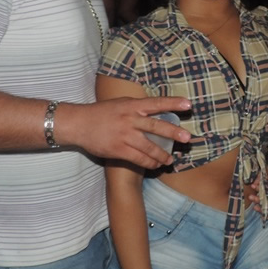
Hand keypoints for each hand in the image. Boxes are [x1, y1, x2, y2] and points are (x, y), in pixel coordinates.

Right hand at [63, 97, 191, 168]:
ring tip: (170, 159)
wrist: (79, 124)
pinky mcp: (118, 149)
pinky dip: (149, 163)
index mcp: (132, 106)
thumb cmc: (101, 113)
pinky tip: (155, 165)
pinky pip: (139, 158)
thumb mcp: (121, 103)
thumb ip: (137, 106)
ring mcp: (125, 135)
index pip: (156, 103)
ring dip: (162, 154)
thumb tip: (156, 107)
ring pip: (149, 147)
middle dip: (174, 133)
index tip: (188, 105)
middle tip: (187, 138)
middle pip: (157, 127)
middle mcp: (130, 119)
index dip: (173, 103)